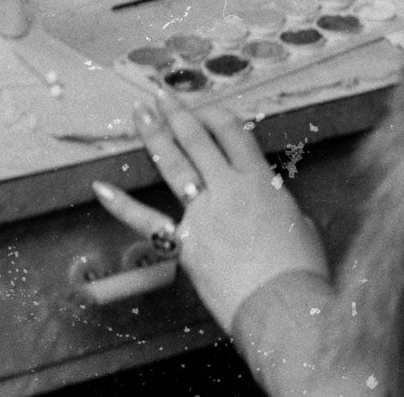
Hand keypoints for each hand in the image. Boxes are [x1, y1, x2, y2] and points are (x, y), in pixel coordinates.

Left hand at [92, 93, 329, 332]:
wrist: (284, 308)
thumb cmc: (301, 272)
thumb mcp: (299, 225)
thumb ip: (276, 206)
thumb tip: (266, 203)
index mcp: (260, 182)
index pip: (233, 132)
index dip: (215, 115)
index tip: (203, 109)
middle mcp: (228, 189)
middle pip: (198, 139)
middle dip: (177, 113)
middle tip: (160, 94)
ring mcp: (203, 214)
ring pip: (173, 165)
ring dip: (154, 136)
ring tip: (139, 113)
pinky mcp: (186, 244)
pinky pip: (148, 222)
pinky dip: (122, 206)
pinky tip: (101, 189)